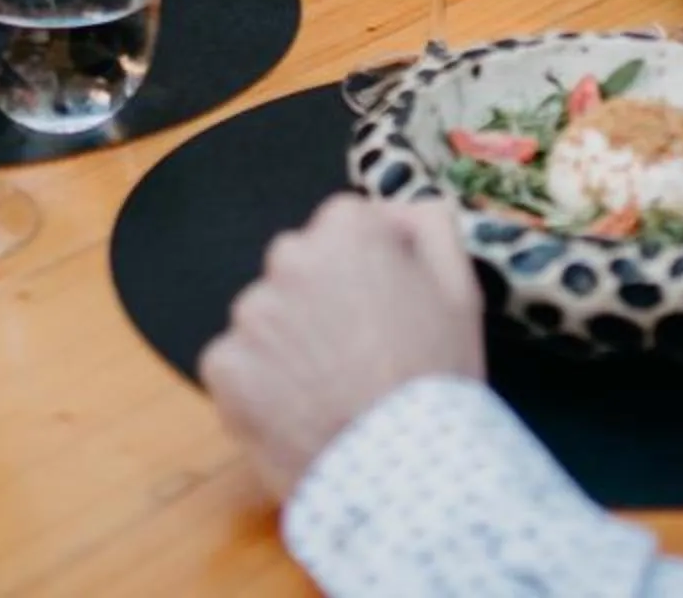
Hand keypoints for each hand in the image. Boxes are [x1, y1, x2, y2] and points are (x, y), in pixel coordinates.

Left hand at [199, 195, 484, 501]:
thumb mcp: (459, 290)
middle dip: (320, 300)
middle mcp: (289, 256)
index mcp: (348, 229)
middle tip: (358, 354)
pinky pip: (238, 366)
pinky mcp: (223, 366)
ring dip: (288, 344)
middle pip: (299, 268)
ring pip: (267, 318)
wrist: (402, 474)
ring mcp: (251, 312)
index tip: (384, 312)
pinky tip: (298, 413)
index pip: (345, 229)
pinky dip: (260, 387)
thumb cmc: (437, 380)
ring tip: (329, 391)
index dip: (369, 271)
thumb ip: (430, 227)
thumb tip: (400, 207)